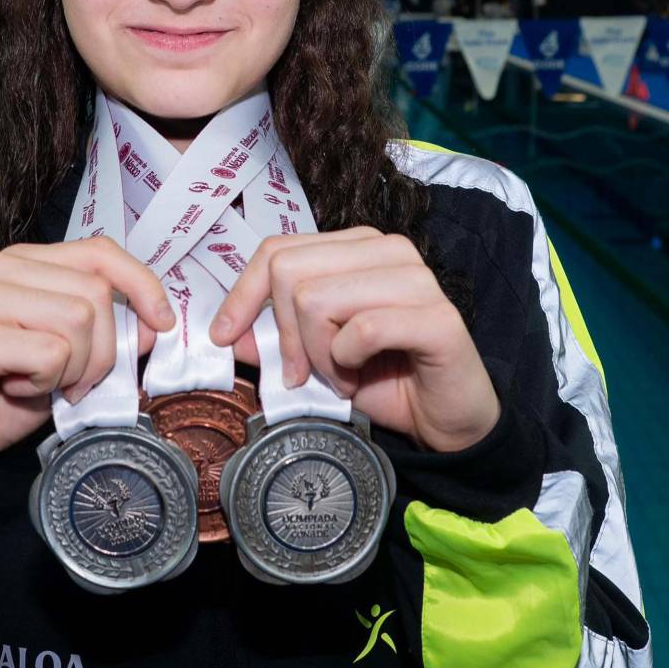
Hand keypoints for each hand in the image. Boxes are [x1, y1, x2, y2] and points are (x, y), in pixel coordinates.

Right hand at [0, 240, 176, 480]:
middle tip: (70, 383)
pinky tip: (16, 389)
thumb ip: (103, 331)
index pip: (99, 251)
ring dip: (74, 369)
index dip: (142, 284)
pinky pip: (51, 354)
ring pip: (79, 320)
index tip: (162, 323)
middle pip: (96, 292)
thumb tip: (155, 321)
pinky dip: (47, 383)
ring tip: (38, 383)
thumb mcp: (65, 358)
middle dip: (102, 351)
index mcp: (19, 262)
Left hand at [207, 228, 498, 452]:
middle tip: (302, 372)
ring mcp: (417, 279)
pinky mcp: (438, 318)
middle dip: (284, 333)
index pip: (279, 249)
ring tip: (341, 377)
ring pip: (317, 300)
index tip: (224, 335)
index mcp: (358, 246)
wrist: (444, 420)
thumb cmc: (383, 380)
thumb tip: (225, 331)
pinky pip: (360, 331)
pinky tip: (361, 378)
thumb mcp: (314, 358)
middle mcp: (388, 250)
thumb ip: (271, 338)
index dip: (242, 293)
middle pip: (290, 272)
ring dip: (318, 354)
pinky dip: (347, 364)